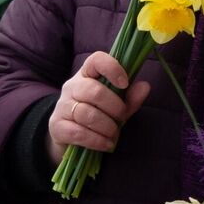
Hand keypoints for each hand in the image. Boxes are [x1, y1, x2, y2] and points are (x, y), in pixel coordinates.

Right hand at [45, 50, 152, 165]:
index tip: (125, 83)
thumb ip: (130, 98)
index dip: (112, 68)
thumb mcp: (116, 106)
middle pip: (93, 91)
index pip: (96, 60)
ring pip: (87, 114)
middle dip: (114, 107)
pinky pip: (78, 133)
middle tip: (122, 117)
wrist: (70, 136)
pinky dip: (97, 140)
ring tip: (114, 134)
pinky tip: (106, 144)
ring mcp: (62, 106)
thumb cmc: (98, 115)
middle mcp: (72, 87)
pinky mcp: (57, 126)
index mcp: (87, 74)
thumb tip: (145, 87)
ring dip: (107, 127)